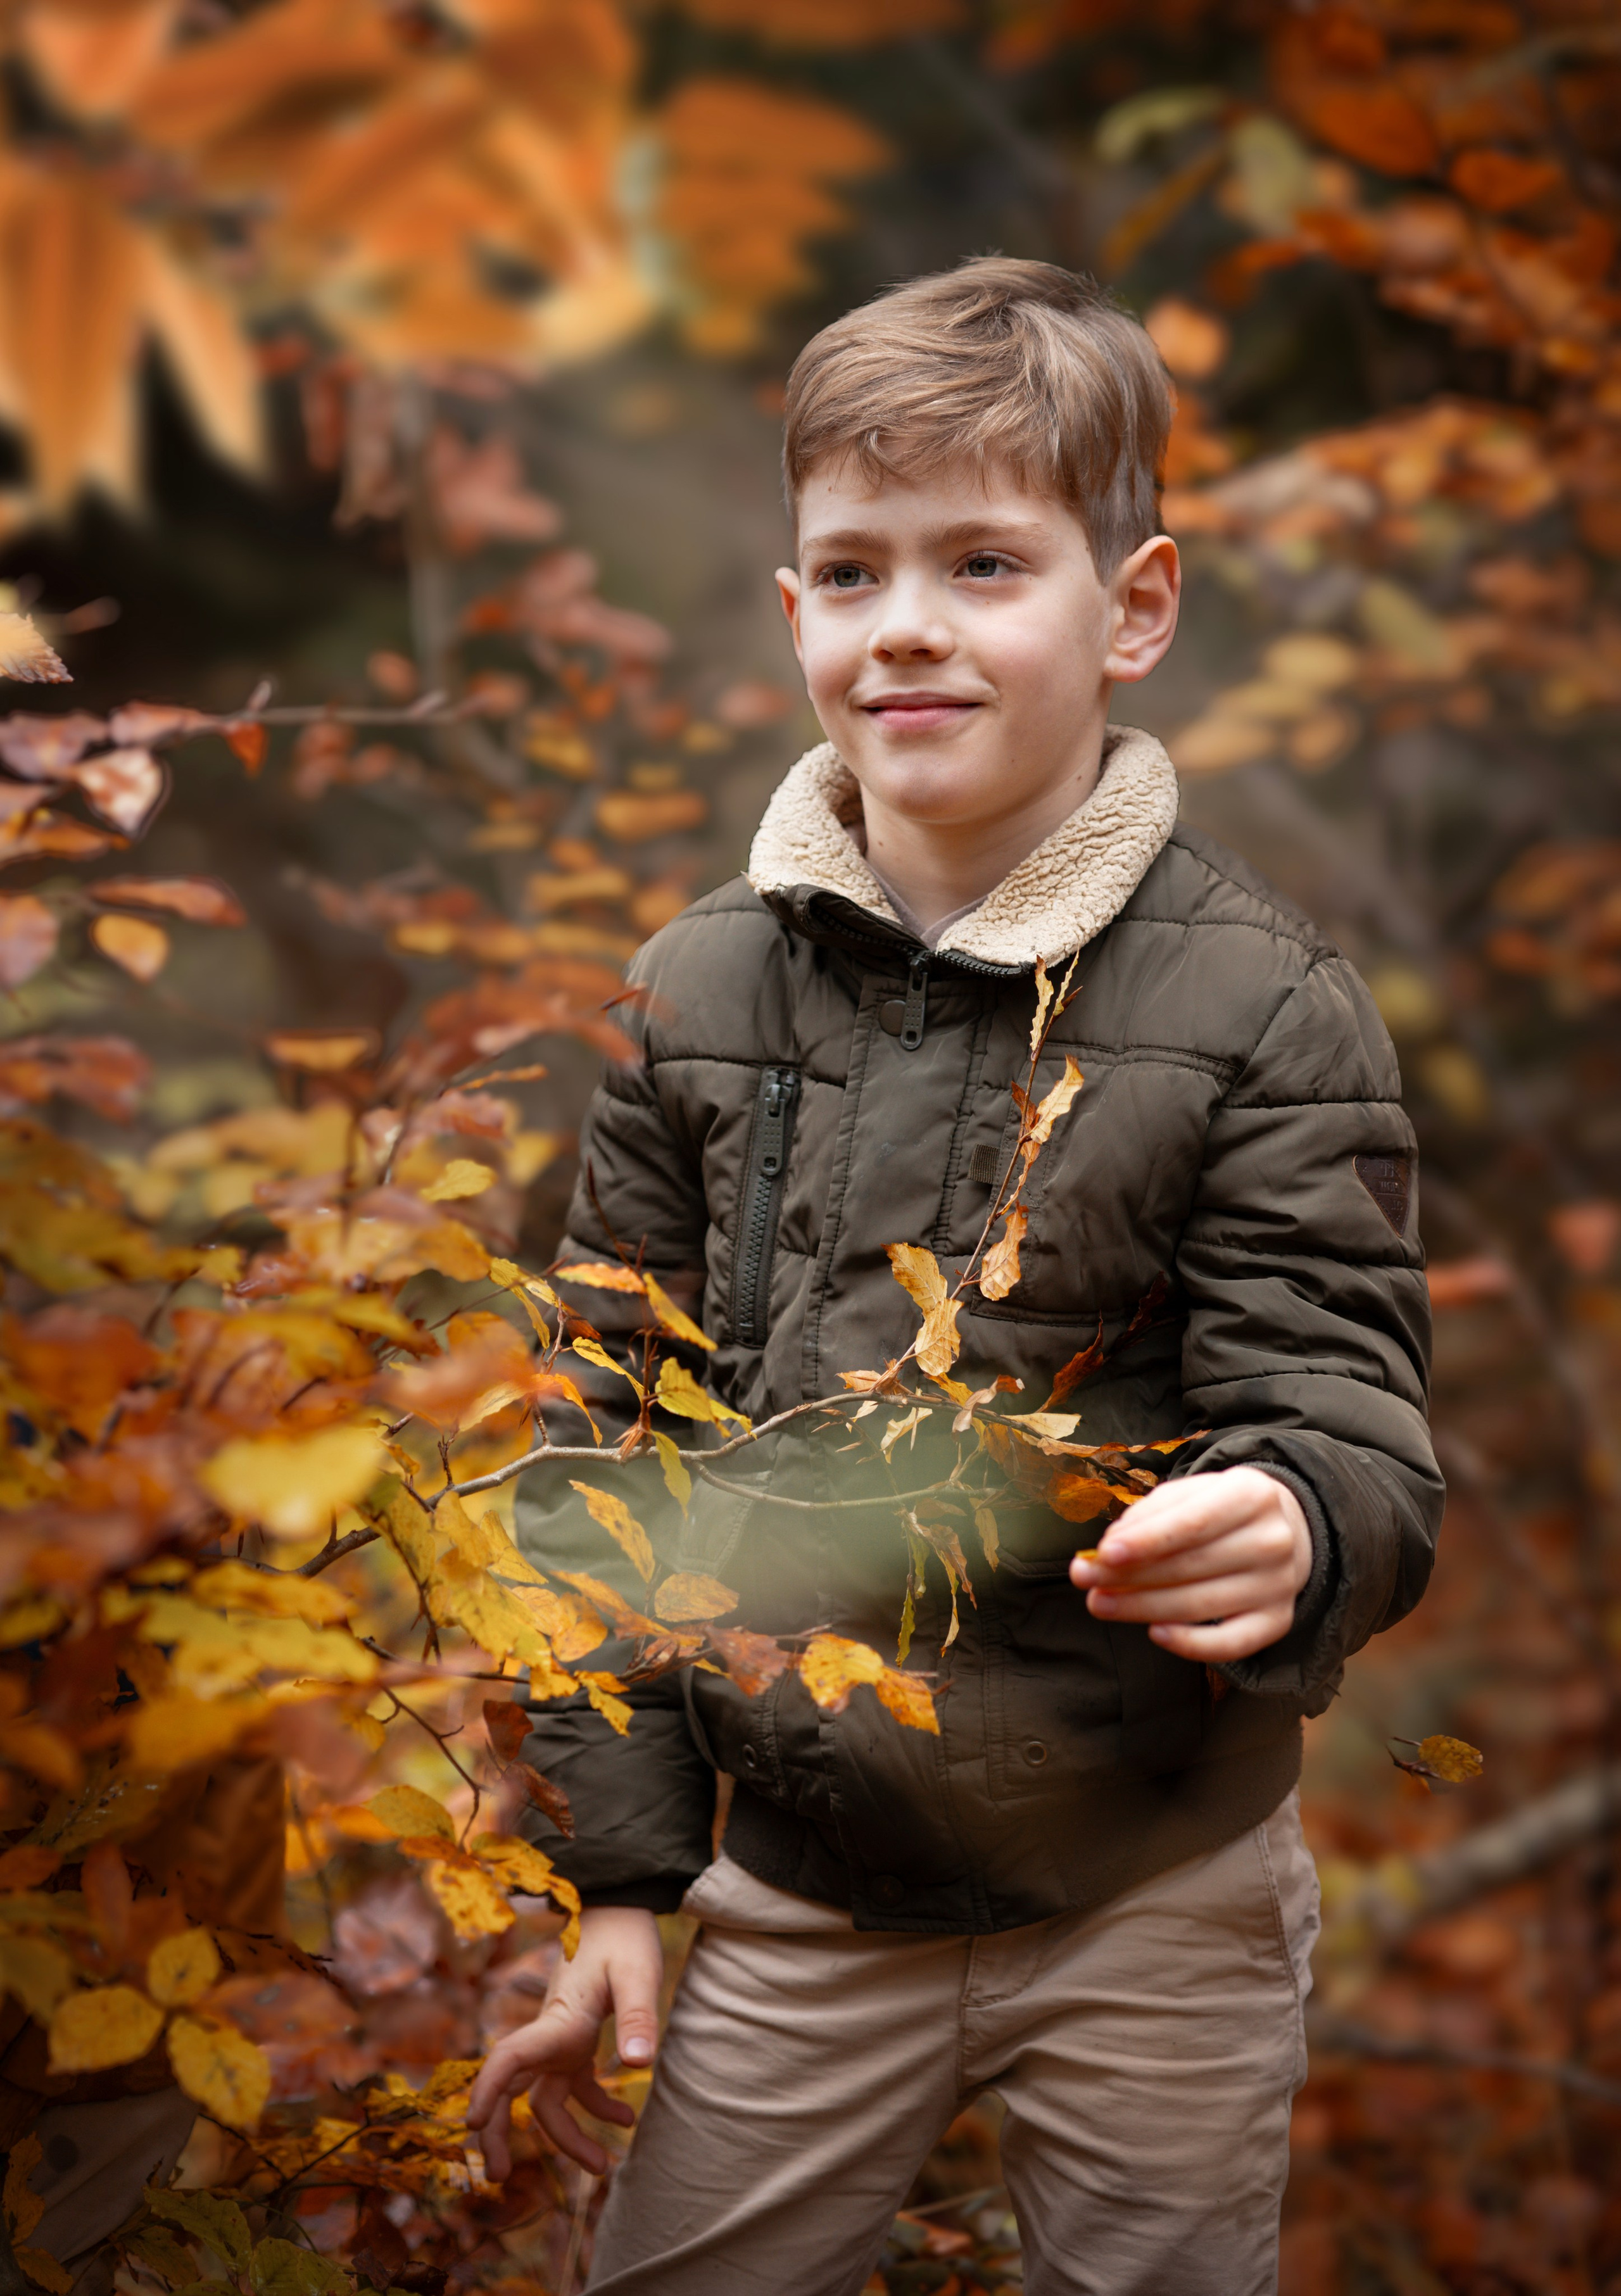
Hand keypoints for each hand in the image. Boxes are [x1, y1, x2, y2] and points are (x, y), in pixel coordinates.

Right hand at [466, 1904, 662, 2180]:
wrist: (618, 1907)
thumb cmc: (625, 1936)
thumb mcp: (638, 1975)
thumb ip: (638, 2017)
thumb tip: (638, 2067)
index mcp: (557, 2019)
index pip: (510, 2058)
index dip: (488, 2091)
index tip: (471, 2124)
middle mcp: (550, 2033)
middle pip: (511, 2089)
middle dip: (499, 2132)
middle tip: (497, 2178)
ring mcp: (561, 2039)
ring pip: (544, 2098)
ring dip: (566, 2136)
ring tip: (602, 2168)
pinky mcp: (578, 2040)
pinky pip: (574, 2086)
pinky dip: (595, 2108)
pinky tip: (626, 2119)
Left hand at [1069, 1465, 1311, 1663]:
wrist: (1282, 1528)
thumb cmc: (1218, 1509)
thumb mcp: (1189, 1493)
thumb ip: (1150, 1515)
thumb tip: (1110, 1550)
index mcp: (1252, 1495)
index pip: (1193, 1523)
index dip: (1147, 1540)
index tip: (1104, 1553)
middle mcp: (1272, 1540)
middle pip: (1191, 1566)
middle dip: (1130, 1576)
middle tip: (1084, 1580)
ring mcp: (1279, 1584)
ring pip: (1202, 1604)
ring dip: (1143, 1608)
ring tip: (1100, 1604)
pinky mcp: (1277, 1620)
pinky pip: (1232, 1643)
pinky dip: (1191, 1644)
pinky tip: (1155, 1633)